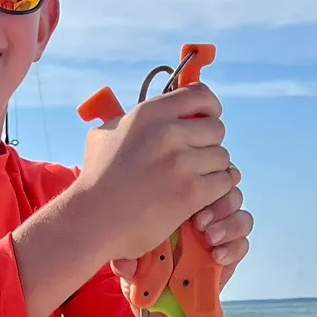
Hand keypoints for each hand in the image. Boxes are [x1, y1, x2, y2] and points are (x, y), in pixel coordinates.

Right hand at [72, 83, 238, 263]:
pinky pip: (223, 182)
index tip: (205, 121)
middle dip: (208, 145)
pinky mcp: (191, 192)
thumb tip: (155, 112)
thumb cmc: (96, 181)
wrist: (92, 221)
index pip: (201, 95)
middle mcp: (168, 132)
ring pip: (222, 157)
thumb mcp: (105, 135)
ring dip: (212, 171)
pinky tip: (198, 198)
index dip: (209, 109)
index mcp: (150, 113)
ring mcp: (181, 162)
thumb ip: (133, 119)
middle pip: (216, 129)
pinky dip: (215, 191)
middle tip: (194, 161)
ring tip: (193, 182)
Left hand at [111, 183, 253, 290]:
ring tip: (209, 237)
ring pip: (239, 212)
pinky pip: (242, 243)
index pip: (203, 174)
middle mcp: (200, 211)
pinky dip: (234, 247)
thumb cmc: (137, 267)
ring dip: (229, 222)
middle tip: (201, 221)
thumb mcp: (124, 252)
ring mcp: (217, 231)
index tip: (188, 201)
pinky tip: (216, 256)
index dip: (205, 181)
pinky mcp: (229, 255)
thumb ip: (124, 250)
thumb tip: (126, 264)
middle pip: (227, 186)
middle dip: (220, 200)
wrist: (149, 299)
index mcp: (178, 198)